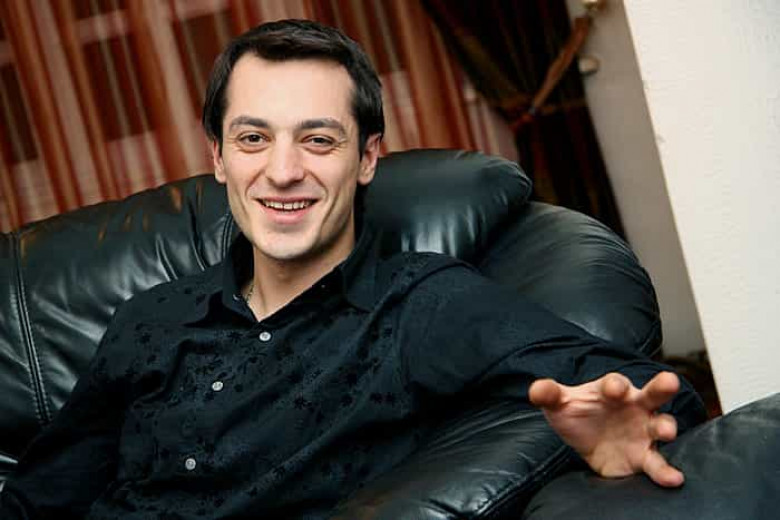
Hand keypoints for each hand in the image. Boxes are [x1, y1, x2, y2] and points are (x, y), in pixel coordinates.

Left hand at [529, 371, 682, 486]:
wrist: (586, 440)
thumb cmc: (577, 413)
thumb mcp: (559, 403)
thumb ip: (549, 394)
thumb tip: (536, 390)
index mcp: (612, 389)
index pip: (615, 383)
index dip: (614, 384)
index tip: (613, 389)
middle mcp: (635, 406)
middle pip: (651, 393)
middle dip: (660, 387)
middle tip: (669, 381)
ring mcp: (643, 431)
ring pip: (661, 425)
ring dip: (665, 426)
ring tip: (666, 431)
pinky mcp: (643, 456)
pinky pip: (656, 462)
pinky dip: (665, 470)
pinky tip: (673, 477)